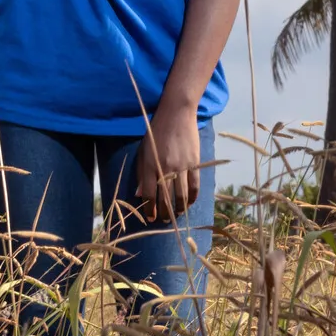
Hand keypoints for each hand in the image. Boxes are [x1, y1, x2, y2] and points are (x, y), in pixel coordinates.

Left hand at [137, 104, 201, 223]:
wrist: (176, 114)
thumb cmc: (155, 132)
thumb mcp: (143, 151)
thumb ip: (142, 174)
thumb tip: (140, 195)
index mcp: (150, 165)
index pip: (149, 195)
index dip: (149, 209)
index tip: (150, 217)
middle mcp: (166, 168)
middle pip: (165, 199)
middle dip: (164, 214)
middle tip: (163, 221)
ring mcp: (182, 166)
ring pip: (181, 196)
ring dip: (179, 210)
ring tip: (176, 215)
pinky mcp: (195, 163)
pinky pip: (195, 186)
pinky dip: (192, 198)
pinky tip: (189, 203)